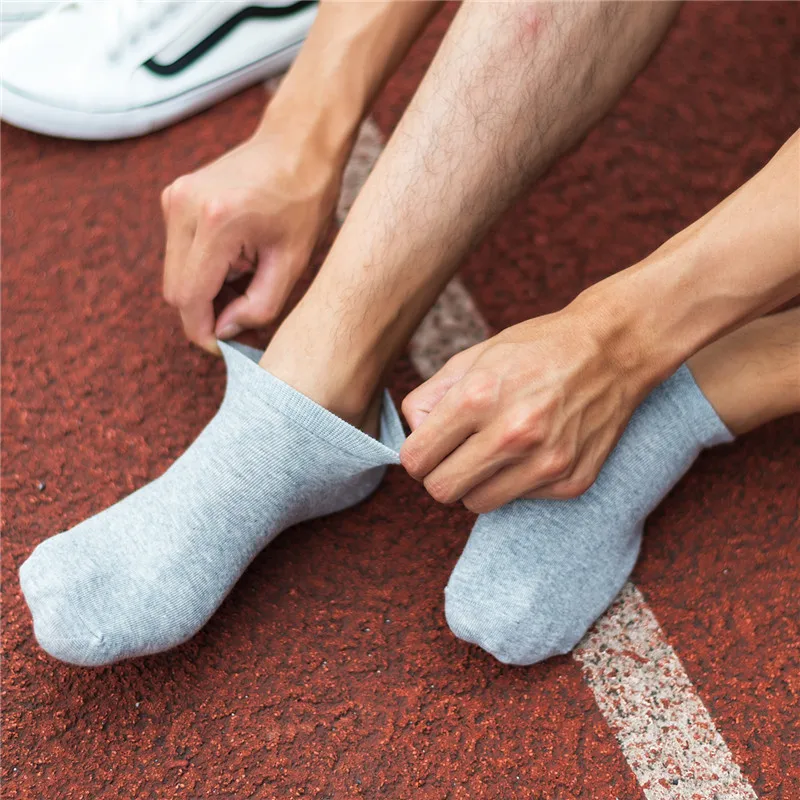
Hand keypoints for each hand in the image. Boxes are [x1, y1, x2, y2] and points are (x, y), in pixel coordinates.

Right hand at [161, 128, 343, 352]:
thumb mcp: (293, 263)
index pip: (189, 299)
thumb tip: (223, 331)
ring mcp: (173, 197)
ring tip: (246, 286)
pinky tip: (235, 265)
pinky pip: (178, 253)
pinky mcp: (173, 196)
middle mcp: (184, 207)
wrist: (296, 143)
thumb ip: (258, 306)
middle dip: (206, 315)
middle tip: (243, 320)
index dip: (204, 333)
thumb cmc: (304, 200)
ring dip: (204, 293)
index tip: (227, 348)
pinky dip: (201, 270)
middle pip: (175, 290)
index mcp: (217, 222)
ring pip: (174, 274)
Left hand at [400, 306, 647, 510]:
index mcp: (479, 397)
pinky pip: (519, 499)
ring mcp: (545, 462)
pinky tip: (533, 449)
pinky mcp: (571, 481)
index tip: (429, 447)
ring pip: (476, 504)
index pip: (416, 460)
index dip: (416, 455)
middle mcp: (512, 435)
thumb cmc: (535, 349)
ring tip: (494, 451)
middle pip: (441, 491)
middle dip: (440, 474)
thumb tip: (412, 435)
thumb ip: (430, 397)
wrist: (613, 350)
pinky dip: (516, 481)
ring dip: (476, 483)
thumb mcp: (473, 356)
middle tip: (455, 455)